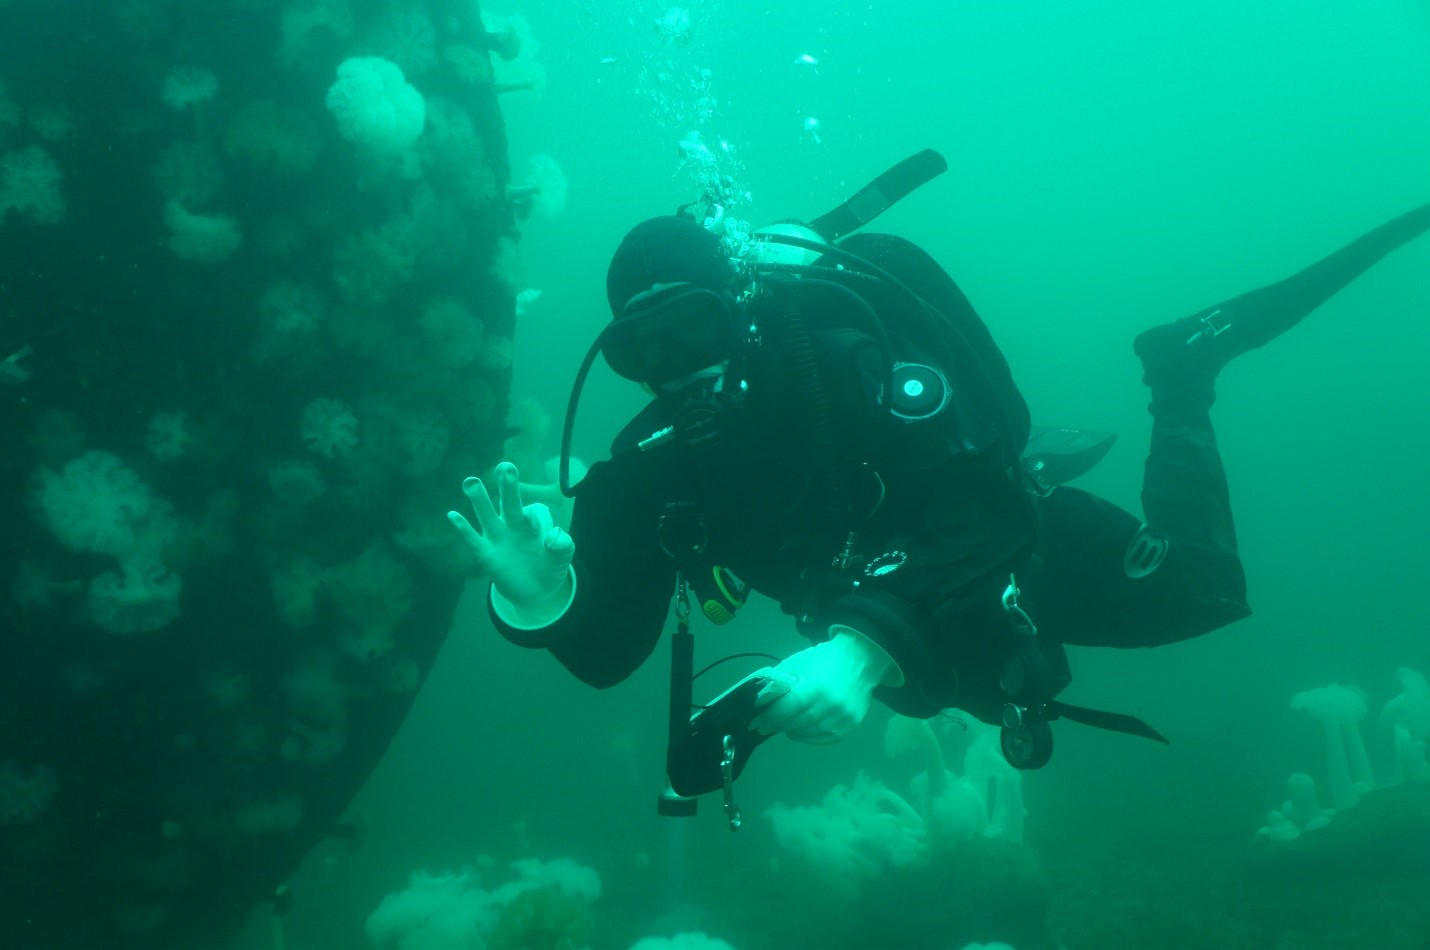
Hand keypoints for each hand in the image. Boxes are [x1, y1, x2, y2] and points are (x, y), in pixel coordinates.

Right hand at [448, 462, 574, 615]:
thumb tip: (552, 538)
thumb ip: (563, 545)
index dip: (537, 518)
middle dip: (508, 485)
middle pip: (510, 502)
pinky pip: (473, 539)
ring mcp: (498, 538)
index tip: (542, 534)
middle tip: (505, 466)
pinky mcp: (486, 554)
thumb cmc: (549, 567)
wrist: (535, 591)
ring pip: (487, 515)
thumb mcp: (563, 557)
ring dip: (479, 499)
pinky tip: (453, 515)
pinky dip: (463, 528)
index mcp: (533, 522)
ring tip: (471, 481)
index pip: (534, 511)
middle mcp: (513, 525)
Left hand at [747, 629, 895, 744]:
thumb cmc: (825, 659)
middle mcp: (832, 705)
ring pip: (810, 733)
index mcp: (817, 686)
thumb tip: (761, 701)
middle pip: (797, 722)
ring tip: (781, 727)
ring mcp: (843, 718)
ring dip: (792, 732)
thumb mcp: (799, 662)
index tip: (756, 722)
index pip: (788, 708)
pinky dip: (809, 738)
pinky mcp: (851, 725)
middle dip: (777, 725)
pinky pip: (825, 738)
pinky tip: (798, 732)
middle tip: (763, 726)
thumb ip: (780, 681)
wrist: (861, 660)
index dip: (770, 717)